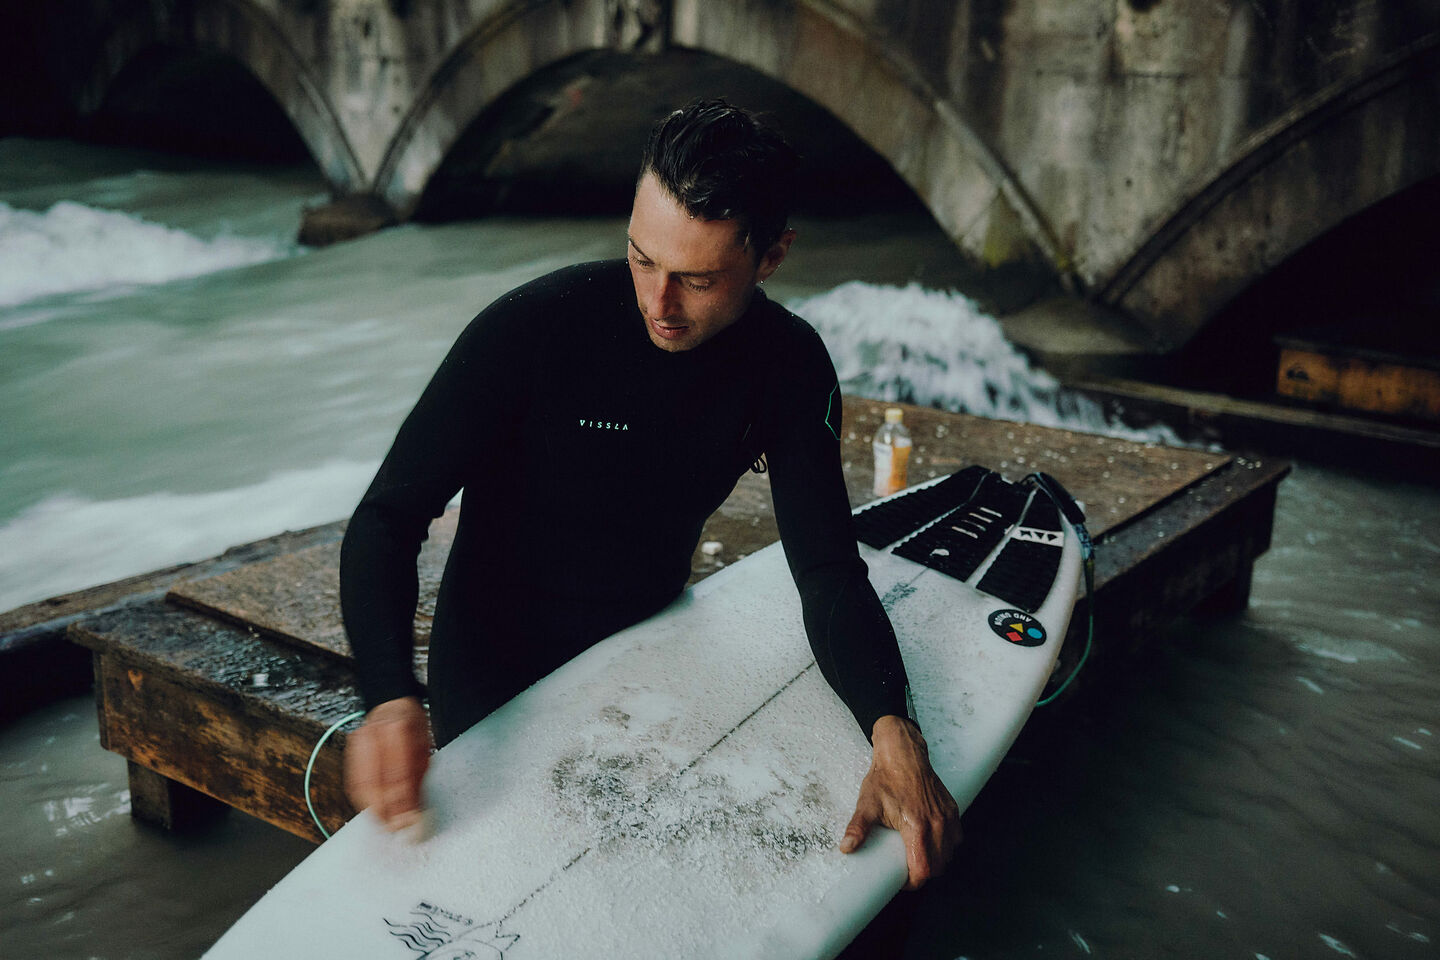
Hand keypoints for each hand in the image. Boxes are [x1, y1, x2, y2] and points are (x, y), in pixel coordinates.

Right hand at [343, 696, 431, 832]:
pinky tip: (373, 809)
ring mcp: (359, 742)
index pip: (399, 776)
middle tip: (395, 830)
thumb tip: (414, 813)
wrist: (392, 704)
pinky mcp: (351, 751)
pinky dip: (363, 799)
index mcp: (399, 731)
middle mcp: (375, 736)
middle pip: (376, 783)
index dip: (402, 805)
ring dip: (373, 809)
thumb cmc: (412, 727)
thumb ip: (418, 782)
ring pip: (361, 785)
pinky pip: (353, 782)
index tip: (409, 824)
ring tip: (385, 824)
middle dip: (385, 812)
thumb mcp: (424, 751)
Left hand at [839, 714, 960, 889]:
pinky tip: (932, 843)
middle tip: (906, 871)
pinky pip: (956, 838)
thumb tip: (846, 848)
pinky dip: (946, 847)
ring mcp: (948, 817)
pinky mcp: (953, 810)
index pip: (923, 870)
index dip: (913, 883)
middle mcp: (937, 824)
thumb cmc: (886, 778)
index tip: (901, 881)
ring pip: (949, 854)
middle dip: (923, 874)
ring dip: (936, 862)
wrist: (903, 754)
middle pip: (938, 867)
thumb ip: (857, 828)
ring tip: (918, 858)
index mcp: (917, 826)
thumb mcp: (867, 804)